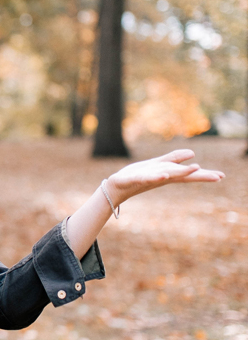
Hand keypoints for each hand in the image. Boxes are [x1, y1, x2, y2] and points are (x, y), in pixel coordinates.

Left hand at [107, 148, 224, 205]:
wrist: (118, 186)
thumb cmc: (139, 175)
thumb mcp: (159, 165)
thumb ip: (174, 159)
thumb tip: (192, 154)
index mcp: (168, 174)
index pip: (189, 174)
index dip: (204, 174)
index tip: (221, 176)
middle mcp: (161, 177)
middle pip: (183, 176)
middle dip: (199, 175)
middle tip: (217, 177)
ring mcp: (150, 178)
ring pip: (168, 175)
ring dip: (182, 171)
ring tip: (196, 167)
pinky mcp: (136, 178)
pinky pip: (147, 177)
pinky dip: (155, 176)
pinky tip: (163, 175)